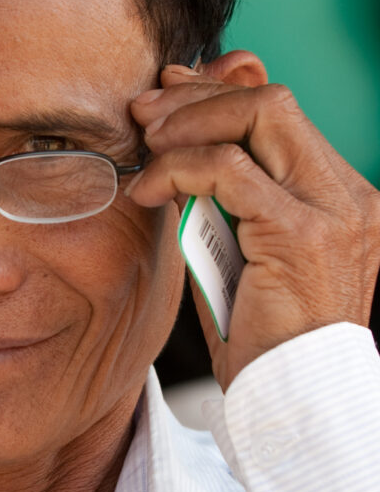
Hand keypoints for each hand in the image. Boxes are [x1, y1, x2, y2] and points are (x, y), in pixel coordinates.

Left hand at [128, 55, 379, 389]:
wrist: (295, 400)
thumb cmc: (262, 338)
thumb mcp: (239, 252)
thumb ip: (221, 199)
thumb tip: (177, 144)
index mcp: (339, 196)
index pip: (281, 114)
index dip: (220, 92)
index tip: (169, 95)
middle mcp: (347, 194)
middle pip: (272, 101)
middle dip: (197, 96)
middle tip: (145, 113)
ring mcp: (333, 210)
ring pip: (257, 116)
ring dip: (186, 124)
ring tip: (144, 146)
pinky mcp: (301, 234)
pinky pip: (229, 170)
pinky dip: (178, 168)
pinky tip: (149, 189)